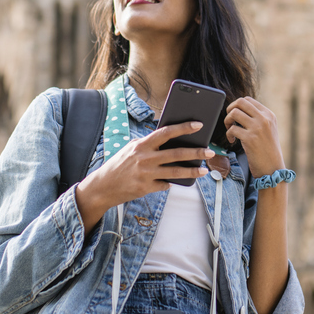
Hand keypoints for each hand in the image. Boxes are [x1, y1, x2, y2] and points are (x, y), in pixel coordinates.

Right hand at [74, 121, 211, 228]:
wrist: (102, 186)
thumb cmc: (120, 164)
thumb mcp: (132, 149)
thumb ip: (150, 145)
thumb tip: (173, 142)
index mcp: (142, 144)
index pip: (166, 132)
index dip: (184, 127)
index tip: (199, 125)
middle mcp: (145, 158)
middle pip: (176, 153)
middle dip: (196, 152)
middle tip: (210, 151)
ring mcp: (146, 174)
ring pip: (176, 172)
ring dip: (192, 171)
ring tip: (204, 171)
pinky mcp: (146, 188)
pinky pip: (165, 184)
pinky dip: (170, 183)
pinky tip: (174, 182)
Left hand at [223, 97, 285, 176]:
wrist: (273, 169)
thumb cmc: (267, 150)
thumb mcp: (269, 130)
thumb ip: (258, 118)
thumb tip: (239, 110)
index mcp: (269, 115)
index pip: (248, 100)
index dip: (237, 106)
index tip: (235, 116)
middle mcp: (264, 119)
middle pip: (240, 102)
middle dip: (230, 109)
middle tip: (229, 120)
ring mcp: (257, 128)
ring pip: (234, 113)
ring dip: (227, 121)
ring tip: (230, 130)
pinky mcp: (250, 139)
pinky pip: (232, 129)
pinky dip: (228, 135)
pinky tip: (232, 141)